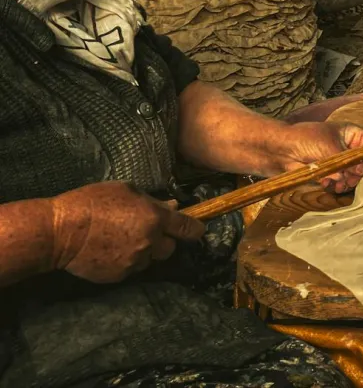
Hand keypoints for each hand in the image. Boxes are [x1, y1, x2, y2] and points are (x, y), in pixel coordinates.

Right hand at [49, 181, 205, 283]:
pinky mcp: (118, 276)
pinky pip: (131, 269)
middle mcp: (149, 242)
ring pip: (149, 260)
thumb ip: (152, 201)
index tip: (196, 230)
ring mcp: (134, 262)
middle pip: (170, 249)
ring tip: (123, 241)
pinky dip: (126, 262)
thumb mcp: (125, 191)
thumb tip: (171, 206)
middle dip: (163, 242)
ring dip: (144, 253)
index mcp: (155, 218)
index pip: (188, 228)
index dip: (195, 230)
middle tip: (147, 233)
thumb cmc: (92, 202)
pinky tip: (110, 251)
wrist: (60, 231)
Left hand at [278, 122, 362, 193]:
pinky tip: (327, 182)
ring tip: (338, 184)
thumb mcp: (331, 148)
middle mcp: (346, 146)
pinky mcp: (329, 172)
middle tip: (351, 178)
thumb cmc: (306, 140)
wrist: (281, 151)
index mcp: (350, 133)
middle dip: (357, 172)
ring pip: (352, 174)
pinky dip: (335, 184)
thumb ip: (350, 161)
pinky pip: (339, 181)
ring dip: (347, 181)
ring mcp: (337, 160)